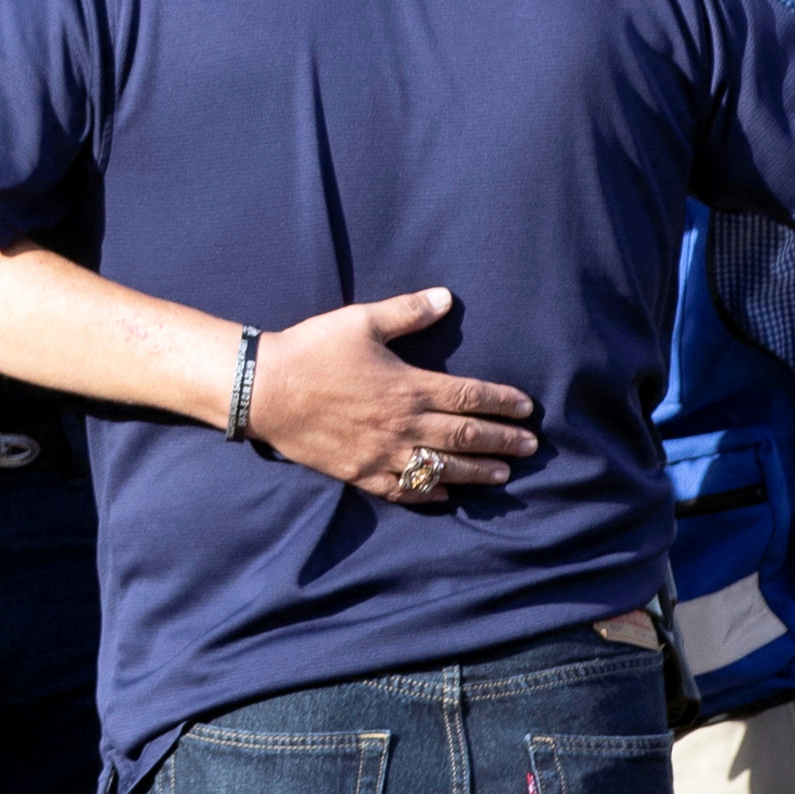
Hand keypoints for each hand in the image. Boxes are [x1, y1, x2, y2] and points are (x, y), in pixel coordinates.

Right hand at [254, 287, 543, 503]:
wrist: (263, 390)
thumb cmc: (312, 351)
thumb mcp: (361, 321)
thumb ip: (408, 311)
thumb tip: (447, 298)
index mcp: (409, 386)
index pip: (469, 397)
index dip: (502, 402)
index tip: (527, 408)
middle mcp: (403, 425)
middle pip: (465, 437)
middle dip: (503, 442)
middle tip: (531, 447)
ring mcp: (382, 453)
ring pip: (442, 468)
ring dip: (477, 472)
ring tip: (503, 475)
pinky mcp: (359, 472)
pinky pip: (402, 490)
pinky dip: (428, 494)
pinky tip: (444, 495)